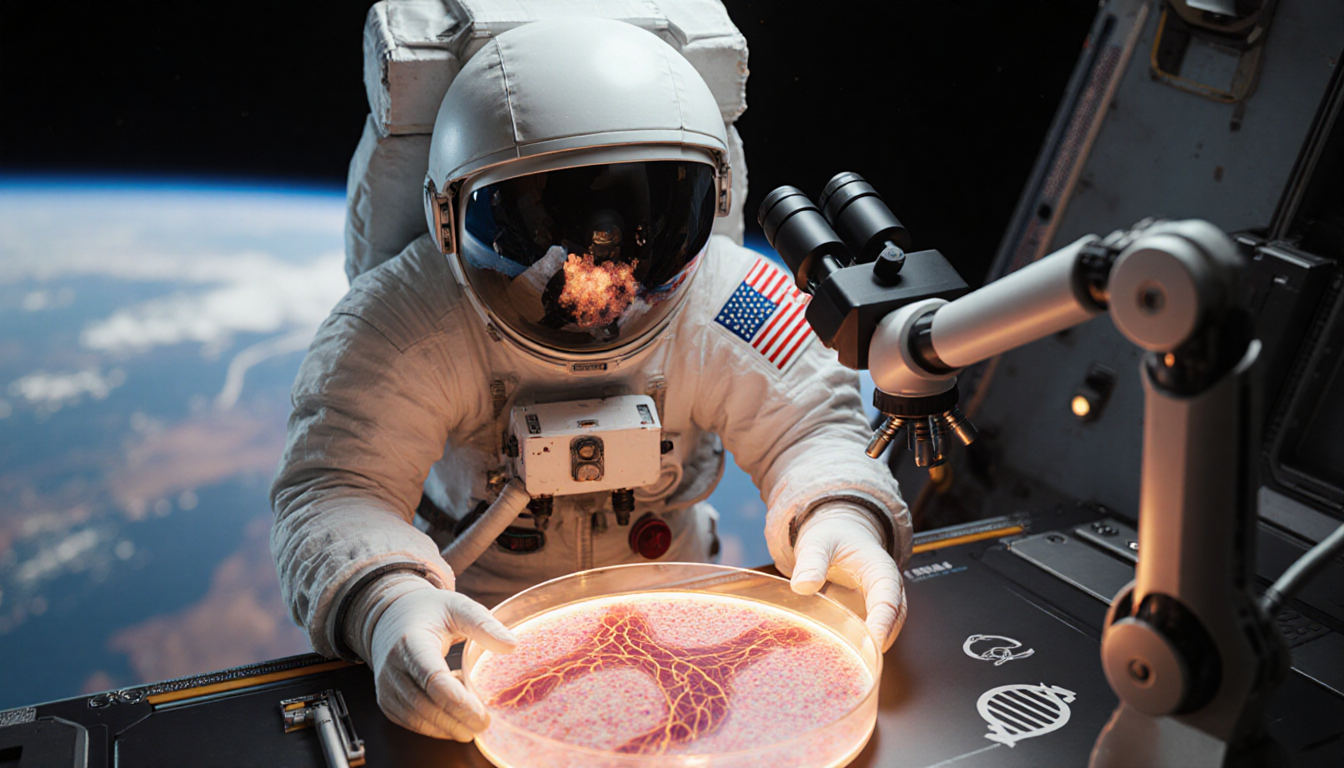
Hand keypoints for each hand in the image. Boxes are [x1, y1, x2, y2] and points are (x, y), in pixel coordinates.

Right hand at [364, 583, 517, 739]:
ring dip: (447, 726)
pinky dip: (434, 725)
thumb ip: (484, 625)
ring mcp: (386, 686)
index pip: (432, 678)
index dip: (457, 700)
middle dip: (457, 720)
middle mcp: (393, 667)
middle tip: (485, 725)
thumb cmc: (430, 612)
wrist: (391, 616)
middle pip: (425, 705)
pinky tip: (454, 716)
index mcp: (412, 642)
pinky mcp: (387, 700)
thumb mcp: (458, 608)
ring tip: (473, 722)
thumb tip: (512, 646)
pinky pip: (411, 722)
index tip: (482, 715)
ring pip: (417, 718)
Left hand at [790, 503, 905, 650]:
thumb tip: (802, 585)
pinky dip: (859, 646)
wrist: (838, 535)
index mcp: (880, 569)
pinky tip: (840, 657)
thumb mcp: (819, 542)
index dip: (884, 620)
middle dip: (881, 640)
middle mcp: (886, 590)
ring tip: (852, 663)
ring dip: (871, 647)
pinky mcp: (866, 616)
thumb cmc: (834, 536)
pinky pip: (867, 634)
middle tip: (862, 661)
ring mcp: (878, 605)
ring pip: (884, 631)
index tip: (875, 640)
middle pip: (893, 619)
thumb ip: (812, 561)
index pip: (888, 597)